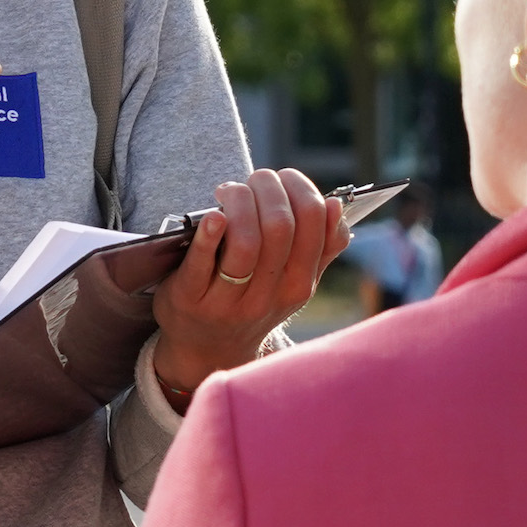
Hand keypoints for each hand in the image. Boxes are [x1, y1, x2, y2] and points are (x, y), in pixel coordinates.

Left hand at [146, 168, 347, 407]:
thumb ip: (320, 248)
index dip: (300, 188)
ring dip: (240, 202)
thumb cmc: (252, 300)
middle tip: (254, 180)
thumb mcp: (292, 283)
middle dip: (267, 188)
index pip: (313, 223)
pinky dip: (209, 234)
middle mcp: (268, 295)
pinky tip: (214, 215)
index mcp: (299, 285)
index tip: (284, 178)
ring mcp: (229, 300)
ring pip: (246, 242)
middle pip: (280, 227)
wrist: (208, 348)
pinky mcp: (190, 298)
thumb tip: (336, 206)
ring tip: (231, 192)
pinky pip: (202, 263)